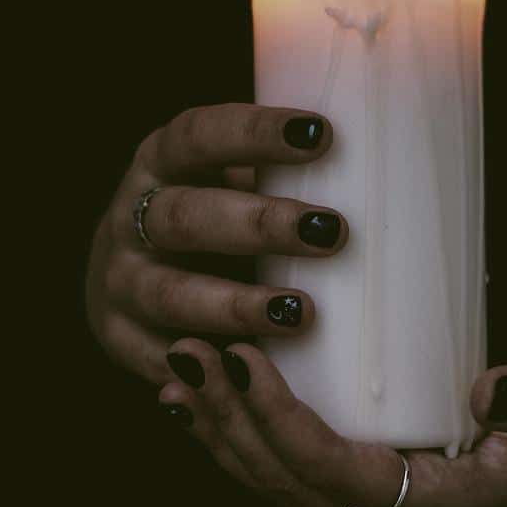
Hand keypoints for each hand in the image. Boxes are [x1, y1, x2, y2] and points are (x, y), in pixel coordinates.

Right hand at [86, 103, 346, 383]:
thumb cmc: (209, 217)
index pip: (199, 135)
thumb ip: (280, 176)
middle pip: (187, 216)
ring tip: (301, 312)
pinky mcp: (121, 340)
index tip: (321, 134)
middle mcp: (130, 217)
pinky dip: (206, 368)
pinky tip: (251, 372)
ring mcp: (120, 282)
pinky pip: (161, 361)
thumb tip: (386, 174)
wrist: (125, 271)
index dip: (255, 134)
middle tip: (331, 231)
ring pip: (171, 295)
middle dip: (260, 224)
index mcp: (161, 161)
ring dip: (237, 304)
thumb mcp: (226, 180)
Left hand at [158, 339, 506, 506]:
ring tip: (183, 362)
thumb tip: (489, 397)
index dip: (285, 427)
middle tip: (195, 351)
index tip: (247, 361)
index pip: (341, 478)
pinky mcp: (351, 462)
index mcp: (436, 501)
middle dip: (231, 420)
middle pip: (287, 480)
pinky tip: (198, 389)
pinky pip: (276, 459)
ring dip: (218, 421)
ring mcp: (365, 490)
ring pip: (271, 474)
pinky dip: (231, 425)